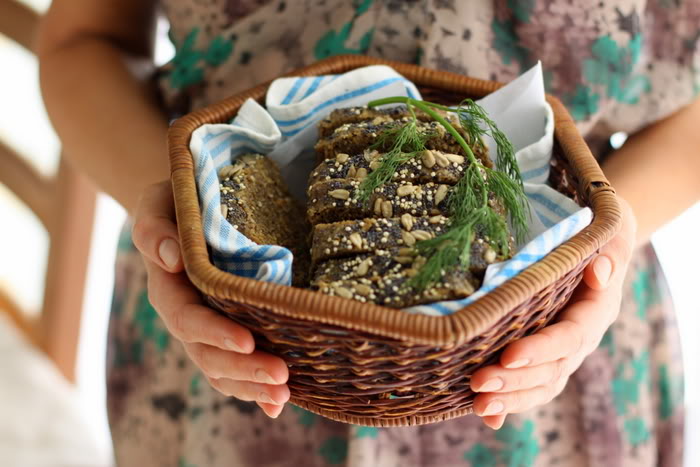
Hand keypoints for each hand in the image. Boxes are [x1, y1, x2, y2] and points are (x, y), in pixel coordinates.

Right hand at [132, 181, 290, 417]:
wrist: (188, 211)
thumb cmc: (176, 202)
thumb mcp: (158, 203)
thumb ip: (155, 229)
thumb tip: (172, 256)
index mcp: (168, 289)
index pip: (187, 319)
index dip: (214, 333)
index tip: (247, 341)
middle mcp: (186, 316)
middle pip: (208, 355)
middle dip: (243, 369)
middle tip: (280, 375)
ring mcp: (207, 329)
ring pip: (222, 370)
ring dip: (251, 387)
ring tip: (283, 395)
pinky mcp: (228, 332)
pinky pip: (235, 368)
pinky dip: (254, 390)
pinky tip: (277, 404)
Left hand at [470, 197, 636, 428]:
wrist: (594, 251)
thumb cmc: (594, 240)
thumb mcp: (607, 238)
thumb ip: (608, 255)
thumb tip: (599, 270)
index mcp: (593, 313)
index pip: (568, 337)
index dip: (540, 349)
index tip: (509, 355)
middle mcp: (578, 341)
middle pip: (550, 369)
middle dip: (514, 380)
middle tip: (479, 382)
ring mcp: (561, 355)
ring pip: (539, 385)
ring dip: (509, 398)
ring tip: (478, 404)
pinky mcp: (541, 360)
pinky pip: (529, 388)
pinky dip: (509, 406)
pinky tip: (487, 417)